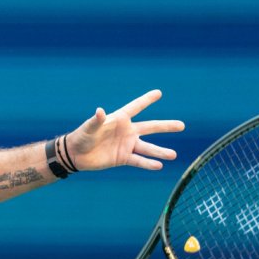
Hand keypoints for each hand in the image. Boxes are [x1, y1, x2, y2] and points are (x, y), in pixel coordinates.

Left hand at [63, 89, 184, 171]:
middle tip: (182, 125)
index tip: (159, 93)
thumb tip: (100, 111)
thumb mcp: (89, 128)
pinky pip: (138, 161)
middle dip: (166, 126)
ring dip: (160, 152)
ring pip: (147, 148)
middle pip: (150, 128)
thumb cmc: (82, 136)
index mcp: (120, 119)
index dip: (146, 100)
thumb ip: (96, 120)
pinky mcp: (123, 158)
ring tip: (173, 155)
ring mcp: (127, 145)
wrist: (76, 155)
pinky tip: (159, 166)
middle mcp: (127, 131)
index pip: (136, 107)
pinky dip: (148, 163)